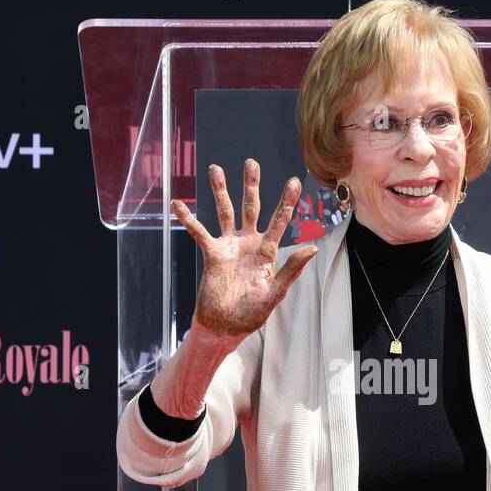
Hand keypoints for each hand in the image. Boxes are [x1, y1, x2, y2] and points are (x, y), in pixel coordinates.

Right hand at [170, 158, 318, 343]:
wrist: (224, 327)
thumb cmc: (251, 315)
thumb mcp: (275, 293)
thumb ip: (291, 269)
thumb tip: (313, 247)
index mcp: (268, 252)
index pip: (279, 222)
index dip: (287, 202)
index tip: (294, 182)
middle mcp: (249, 244)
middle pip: (251, 208)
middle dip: (251, 186)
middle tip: (251, 163)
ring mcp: (230, 247)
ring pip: (225, 212)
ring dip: (221, 191)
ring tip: (216, 168)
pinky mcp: (212, 254)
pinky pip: (199, 232)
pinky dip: (188, 218)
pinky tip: (178, 204)